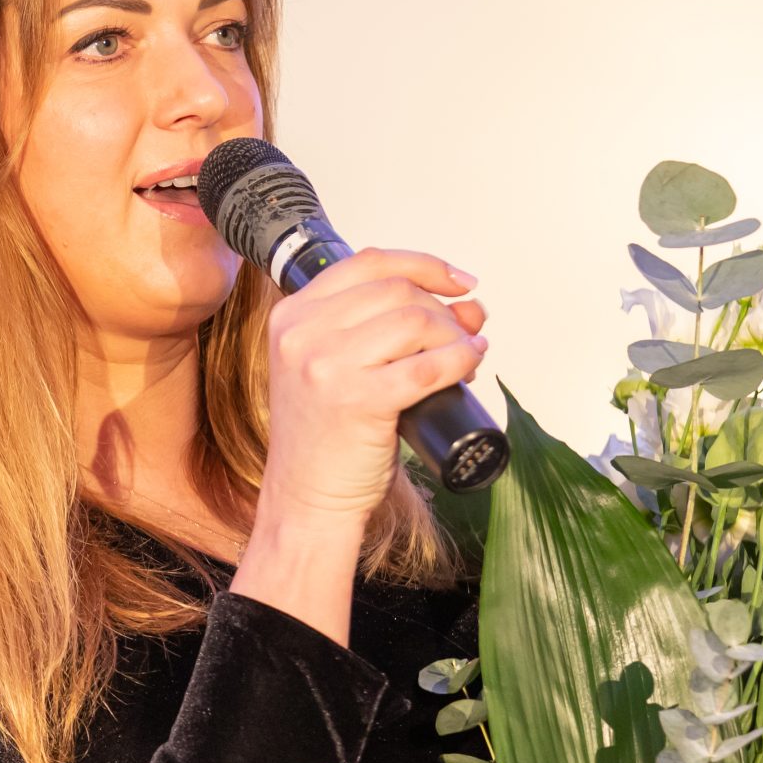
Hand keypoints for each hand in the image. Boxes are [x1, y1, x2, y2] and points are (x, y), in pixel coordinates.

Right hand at [254, 246, 487, 527]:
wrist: (305, 499)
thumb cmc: (326, 437)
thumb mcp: (335, 368)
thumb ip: (381, 329)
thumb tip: (468, 304)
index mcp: (291, 316)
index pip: (368, 263)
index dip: (423, 265)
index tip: (458, 281)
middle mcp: (303, 333)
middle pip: (397, 290)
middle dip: (443, 309)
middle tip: (463, 335)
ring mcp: (327, 365)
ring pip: (415, 321)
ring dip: (453, 334)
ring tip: (464, 356)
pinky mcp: (358, 400)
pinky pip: (427, 366)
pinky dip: (459, 360)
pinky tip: (471, 364)